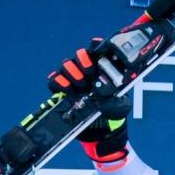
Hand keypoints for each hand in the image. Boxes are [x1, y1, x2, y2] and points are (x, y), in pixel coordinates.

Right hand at [48, 40, 130, 162]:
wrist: (102, 129)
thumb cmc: (113, 111)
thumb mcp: (121, 104)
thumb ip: (116, 97)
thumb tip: (104, 91)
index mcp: (103, 68)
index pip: (97, 48)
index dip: (96, 46)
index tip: (97, 51)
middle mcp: (87, 70)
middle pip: (79, 55)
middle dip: (83, 61)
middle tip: (89, 72)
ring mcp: (74, 79)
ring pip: (66, 65)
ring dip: (72, 72)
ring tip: (80, 85)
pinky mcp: (62, 90)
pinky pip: (54, 80)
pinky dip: (58, 82)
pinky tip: (66, 88)